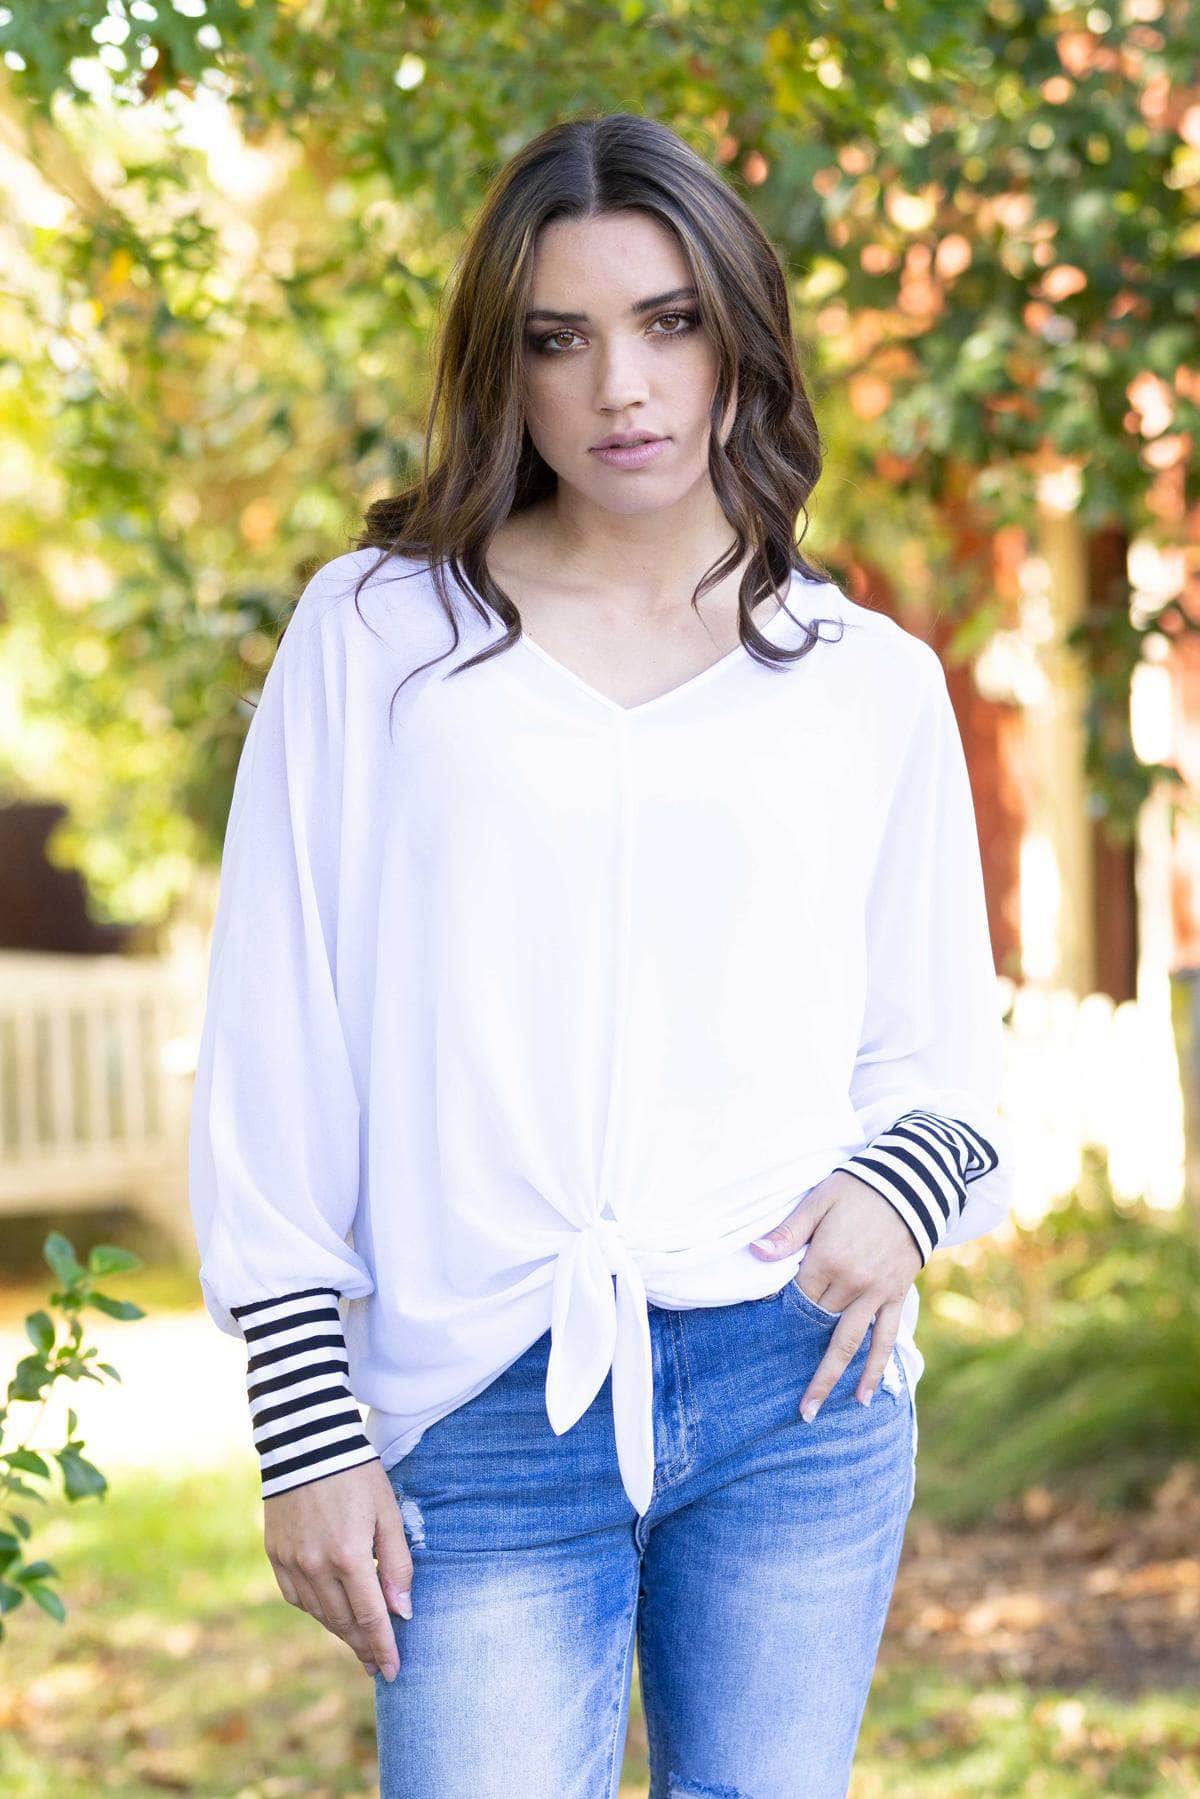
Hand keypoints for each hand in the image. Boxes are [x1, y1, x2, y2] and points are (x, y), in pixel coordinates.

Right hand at [264, 1458, 412, 1681]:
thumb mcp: (388, 1512)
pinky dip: (313, 1608)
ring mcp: (291, 1562)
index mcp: (349, 1556)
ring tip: (357, 1641)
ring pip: (318, 1613)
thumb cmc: (356, 1474)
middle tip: (376, 1664)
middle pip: (343, 1622)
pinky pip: (295, 1596)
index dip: (383, 1647)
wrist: (306, 1442)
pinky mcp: (275, 1553)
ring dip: (339, 1630)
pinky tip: (327, 1611)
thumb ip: (396, 1563)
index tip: (393, 1672)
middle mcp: (316, 1566)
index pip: (371, 1616)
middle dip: (363, 1646)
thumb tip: (402, 1611)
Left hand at [750, 1169, 923, 1419]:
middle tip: (784, 1400)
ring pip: (849, 1344)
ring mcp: (876, 1293)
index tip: (763, 1326)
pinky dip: (875, 1367)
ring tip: (812, 1413)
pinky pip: (885, 1338)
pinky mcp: (896, 1295)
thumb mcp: (819, 1200)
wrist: (915, 1181)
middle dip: (798, 1358)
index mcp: (827, 1259)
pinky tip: (866, 1395)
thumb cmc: (860, 1187)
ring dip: (831, 1379)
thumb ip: (788, 1232)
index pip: (796, 1296)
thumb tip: (756, 1255)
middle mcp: (852, 1283)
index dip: (779, 1310)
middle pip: (817, 1325)